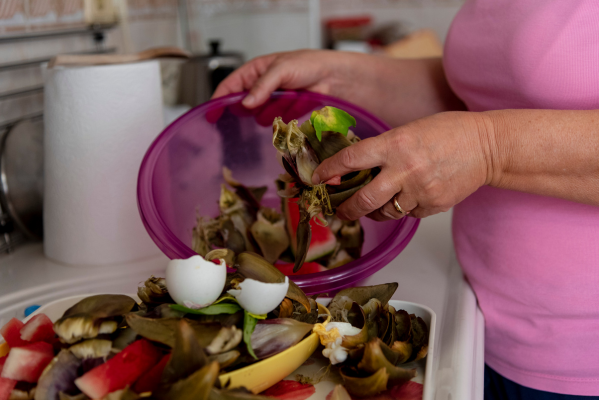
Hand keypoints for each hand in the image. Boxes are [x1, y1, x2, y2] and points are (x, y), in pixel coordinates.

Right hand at [212, 50, 358, 107]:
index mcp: (257, 70)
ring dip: (263, 116)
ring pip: (259, 113)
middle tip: (239, 120)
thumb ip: (262, 86)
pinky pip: (276, 121)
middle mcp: (264, 85)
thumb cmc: (310, 64)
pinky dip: (277, 122)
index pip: (231, 85)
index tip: (211, 115)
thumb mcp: (282, 69)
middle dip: (241, 111)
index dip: (219, 100)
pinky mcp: (288, 111)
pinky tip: (281, 120)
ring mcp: (275, 99)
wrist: (337, 77)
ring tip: (269, 115)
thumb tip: (245, 102)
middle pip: (243, 102)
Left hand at [312, 112, 494, 219]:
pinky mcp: (433, 205)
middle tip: (339, 212)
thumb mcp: (409, 130)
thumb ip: (385, 149)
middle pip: (363, 200)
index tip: (316, 178)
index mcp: (395, 144)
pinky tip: (410, 196)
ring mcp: (419, 190)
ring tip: (375, 204)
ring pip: (384, 212)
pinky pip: (407, 214)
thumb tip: (358, 168)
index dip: (329, 171)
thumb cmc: (448, 132)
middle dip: (346, 210)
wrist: (487, 146)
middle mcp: (404, 169)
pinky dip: (403, 209)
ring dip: (376, 211)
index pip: (351, 159)